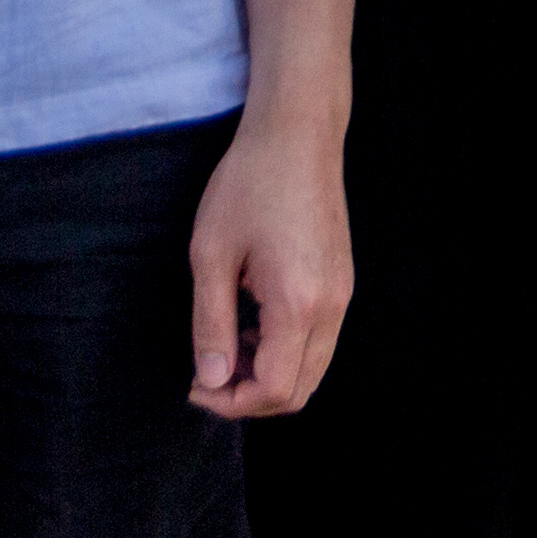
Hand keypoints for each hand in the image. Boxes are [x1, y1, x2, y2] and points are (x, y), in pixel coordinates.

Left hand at [184, 103, 353, 417]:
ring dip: (267, 374)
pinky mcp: (341, 281)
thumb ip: (211, 324)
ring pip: (311, 369)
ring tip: (226, 345)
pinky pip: (318, 341)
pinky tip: (251, 321)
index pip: (273, 390)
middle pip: (298, 391)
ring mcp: (342, 294)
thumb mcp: (212, 255)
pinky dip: (284, 350)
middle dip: (249, 398)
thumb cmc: (249, 184)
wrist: (297, 134)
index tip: (194, 386)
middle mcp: (331, 306)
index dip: (230, 403)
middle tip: (207, 375)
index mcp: (298, 303)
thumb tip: (211, 380)